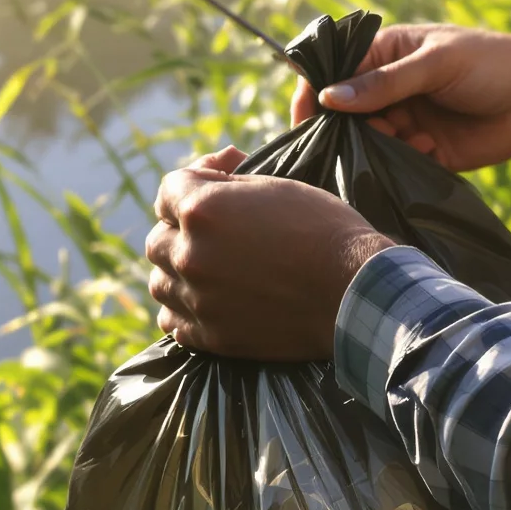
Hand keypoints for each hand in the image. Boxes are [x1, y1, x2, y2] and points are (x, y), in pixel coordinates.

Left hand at [145, 146, 395, 358]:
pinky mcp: (211, 337)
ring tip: (208, 266)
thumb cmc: (323, 229)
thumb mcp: (275, 185)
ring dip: (177, 271)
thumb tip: (206, 172)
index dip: (191, 184)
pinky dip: (182, 308)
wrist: (353, 292)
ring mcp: (198, 300)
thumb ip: (227, 181)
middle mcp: (191, 254)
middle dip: (179, 229)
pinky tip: (205, 299)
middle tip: (214, 230)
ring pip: (159, 282)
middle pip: (157, 239)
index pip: (166, 190)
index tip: (214, 187)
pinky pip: (172, 322)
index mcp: (203, 210)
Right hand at [289, 24, 510, 172]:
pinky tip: (429, 147)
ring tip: (411, 136)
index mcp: (387, 54)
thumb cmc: (491, 63)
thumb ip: (385, 83)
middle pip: (345, 112)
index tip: (305, 118)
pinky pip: (395, 163)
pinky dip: (403, 160)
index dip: (315, 92)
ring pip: (368, 141)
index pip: (335, 71)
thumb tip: (330, 98)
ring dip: (379, 144)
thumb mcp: (437, 63)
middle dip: (348, 127)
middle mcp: (389, 89)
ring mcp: (405, 121)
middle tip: (373, 130)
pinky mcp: (424, 152)